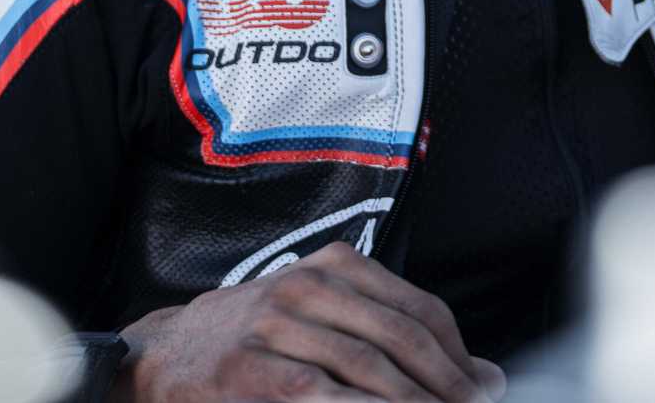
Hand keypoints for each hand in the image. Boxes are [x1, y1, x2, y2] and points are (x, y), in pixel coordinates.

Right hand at [118, 243, 505, 402]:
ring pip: (367, 366)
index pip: (418, 309)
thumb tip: (483, 374)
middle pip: (401, 336)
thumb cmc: (258, 338)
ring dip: (413, 402)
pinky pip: (319, 392)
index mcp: (335, 266)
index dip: (460, 354)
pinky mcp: (250, 366)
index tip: (487, 388)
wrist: (168, 352)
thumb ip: (390, 334)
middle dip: (447, 382)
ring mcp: (277, 323)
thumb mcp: (323, 316)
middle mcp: (309, 285)